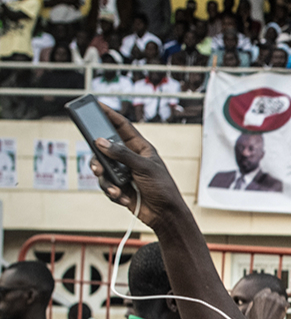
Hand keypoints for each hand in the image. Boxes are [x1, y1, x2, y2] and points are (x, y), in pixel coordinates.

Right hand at [90, 103, 183, 227]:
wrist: (165, 215)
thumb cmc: (162, 188)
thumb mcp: (144, 168)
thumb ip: (122, 154)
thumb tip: (100, 141)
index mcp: (140, 148)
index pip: (122, 127)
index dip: (109, 114)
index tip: (96, 104)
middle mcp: (130, 158)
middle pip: (104, 149)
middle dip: (99, 158)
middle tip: (98, 166)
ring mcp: (124, 173)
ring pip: (102, 169)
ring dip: (106, 181)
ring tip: (116, 189)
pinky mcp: (119, 187)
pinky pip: (106, 186)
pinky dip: (113, 193)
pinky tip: (124, 198)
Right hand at [243, 288, 287, 318]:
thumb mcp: (248, 315)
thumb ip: (250, 307)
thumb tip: (253, 303)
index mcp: (258, 297)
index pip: (268, 291)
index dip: (269, 297)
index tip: (270, 303)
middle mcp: (267, 296)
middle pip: (276, 294)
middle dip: (276, 301)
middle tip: (275, 310)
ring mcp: (275, 300)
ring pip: (282, 298)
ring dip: (281, 304)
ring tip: (278, 313)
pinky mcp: (283, 305)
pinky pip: (287, 304)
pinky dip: (286, 309)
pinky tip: (282, 315)